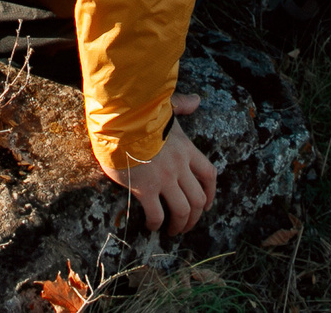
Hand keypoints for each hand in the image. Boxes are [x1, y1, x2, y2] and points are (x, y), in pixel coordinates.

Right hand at [101, 93, 220, 233]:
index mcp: (187, 148)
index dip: (211, 193)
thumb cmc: (140, 111)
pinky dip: (157, 223)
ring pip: (182, 210)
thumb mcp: (166, 106)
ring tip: (171, 231)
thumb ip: (182, 105)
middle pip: (198, 198)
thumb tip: (196, 100)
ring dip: (179, 225)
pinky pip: (157, 213)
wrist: (120, 118)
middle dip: (195, 217)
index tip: (206, 205)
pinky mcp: (146, 188)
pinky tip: (151, 225)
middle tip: (185, 225)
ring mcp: (164, 178)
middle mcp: (180, 166)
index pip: (209, 174)